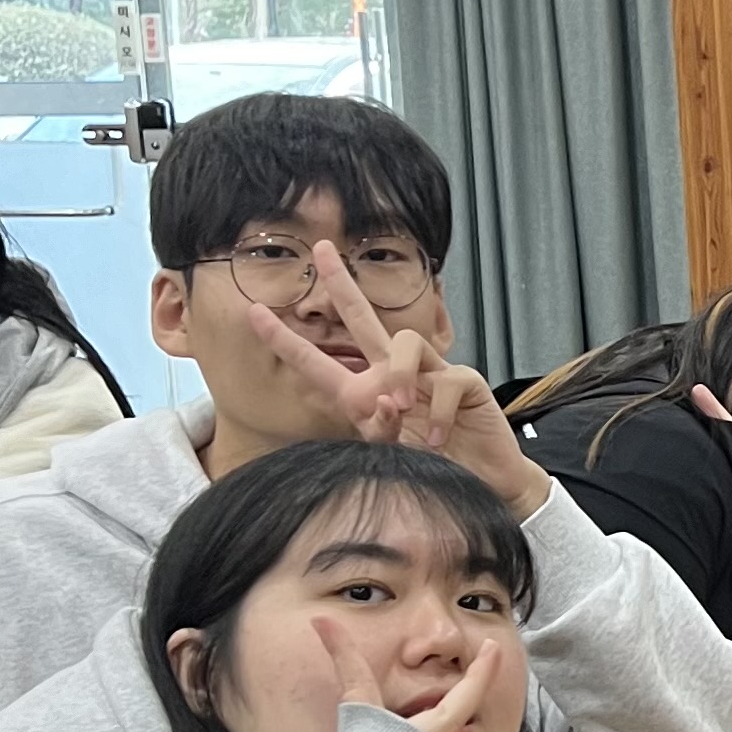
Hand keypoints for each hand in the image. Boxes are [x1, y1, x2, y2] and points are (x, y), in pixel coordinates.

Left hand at [247, 245, 548, 519]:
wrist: (480, 483)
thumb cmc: (432, 468)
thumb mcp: (391, 454)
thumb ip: (377, 429)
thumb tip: (384, 399)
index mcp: (365, 392)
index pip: (317, 362)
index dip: (284, 340)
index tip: (252, 312)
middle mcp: (394, 374)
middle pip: (364, 318)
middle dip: (342, 282)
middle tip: (322, 249)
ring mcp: (430, 373)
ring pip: (405, 340)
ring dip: (398, 374)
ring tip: (400, 408)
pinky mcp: (463, 382)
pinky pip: (444, 380)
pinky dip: (436, 413)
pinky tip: (435, 437)